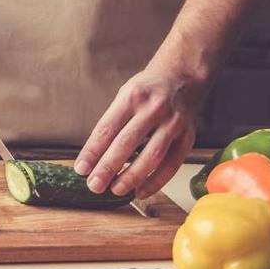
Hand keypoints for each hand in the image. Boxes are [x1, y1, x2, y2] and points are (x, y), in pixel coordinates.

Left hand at [73, 63, 208, 199]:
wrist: (182, 77)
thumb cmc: (147, 90)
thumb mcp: (125, 95)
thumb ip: (113, 122)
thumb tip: (95, 156)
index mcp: (131, 96)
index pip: (107, 128)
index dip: (92, 151)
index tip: (81, 168)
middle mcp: (153, 109)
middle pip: (127, 143)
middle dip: (108, 167)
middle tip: (94, 185)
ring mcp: (172, 123)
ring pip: (151, 156)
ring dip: (131, 177)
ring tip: (115, 190)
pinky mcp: (187, 137)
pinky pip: (171, 165)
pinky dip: (155, 182)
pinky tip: (141, 191)